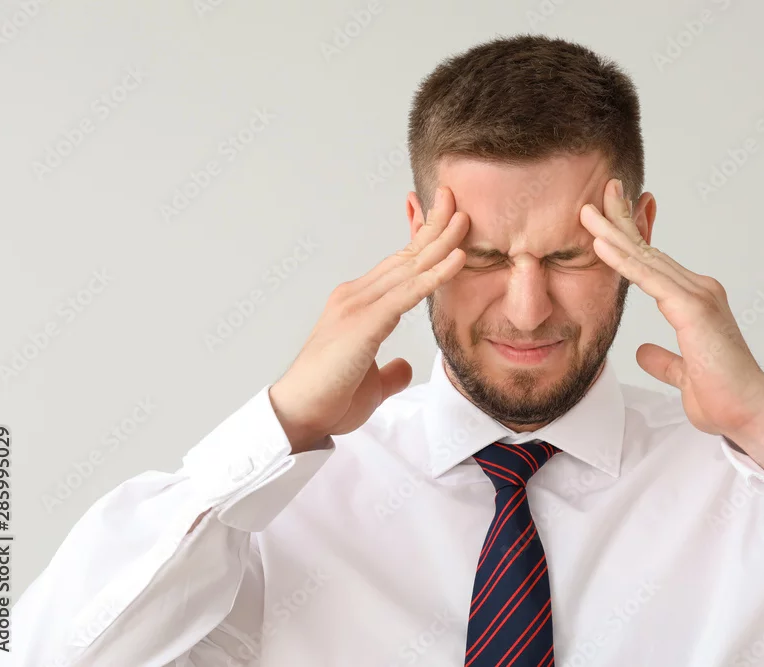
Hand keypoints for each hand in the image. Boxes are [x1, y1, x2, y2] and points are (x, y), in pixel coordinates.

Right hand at [269, 187, 468, 452]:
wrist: (298, 414)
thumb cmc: (328, 399)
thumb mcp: (370, 383)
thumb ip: (389, 371)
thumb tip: (405, 367)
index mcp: (357, 305)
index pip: (398, 266)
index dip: (422, 242)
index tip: (444, 221)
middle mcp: (356, 296)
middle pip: (404, 256)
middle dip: (433, 227)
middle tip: (455, 199)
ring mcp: (358, 306)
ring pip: (408, 267)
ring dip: (440, 241)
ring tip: (465, 218)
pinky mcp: (363, 323)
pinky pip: (408, 293)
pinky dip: (435, 274)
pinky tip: (457, 258)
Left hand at [580, 179, 763, 469]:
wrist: (747, 413)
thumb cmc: (722, 395)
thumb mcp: (682, 374)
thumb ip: (664, 358)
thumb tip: (643, 351)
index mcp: (694, 302)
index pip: (653, 264)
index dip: (629, 240)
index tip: (605, 220)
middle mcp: (698, 290)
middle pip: (649, 250)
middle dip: (620, 221)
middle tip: (597, 194)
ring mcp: (698, 295)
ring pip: (646, 257)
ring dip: (614, 232)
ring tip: (588, 210)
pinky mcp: (693, 308)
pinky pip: (649, 278)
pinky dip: (623, 259)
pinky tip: (601, 244)